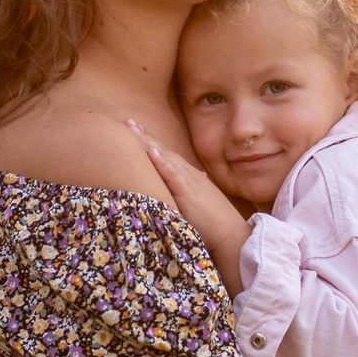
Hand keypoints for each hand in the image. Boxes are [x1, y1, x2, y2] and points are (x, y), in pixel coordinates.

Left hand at [134, 125, 249, 292]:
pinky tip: (151, 151)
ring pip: (165, 158)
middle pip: (163, 151)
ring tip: (132, 129)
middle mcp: (188, 175)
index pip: (167, 156)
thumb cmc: (215, 224)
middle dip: (145, 136)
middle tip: (127, 121)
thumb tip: (194, 183)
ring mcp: (188, 182)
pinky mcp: (189, 193)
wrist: (231, 235)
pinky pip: (173, 175)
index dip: (151, 142)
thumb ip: (193, 192)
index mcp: (189, 179)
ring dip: (148, 142)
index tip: (136, 130)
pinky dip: (162, 162)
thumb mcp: (200, 204)